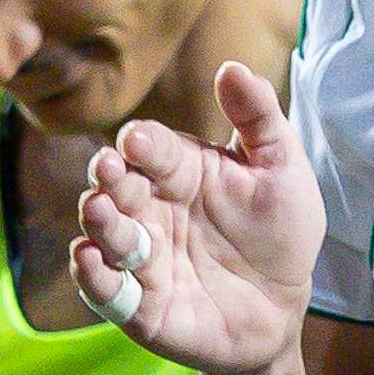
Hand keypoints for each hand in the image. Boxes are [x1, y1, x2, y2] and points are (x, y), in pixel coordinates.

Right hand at [69, 59, 318, 374]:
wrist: (285, 305)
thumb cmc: (279, 230)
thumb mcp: (281, 168)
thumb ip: (258, 118)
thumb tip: (233, 67)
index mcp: (180, 172)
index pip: (150, 149)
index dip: (142, 143)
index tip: (139, 140)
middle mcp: (152, 210)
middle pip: (117, 187)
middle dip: (109, 178)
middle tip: (109, 171)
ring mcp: (143, 258)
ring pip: (106, 235)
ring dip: (99, 222)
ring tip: (100, 210)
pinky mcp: (140, 306)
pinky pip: (107, 291)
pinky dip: (93, 276)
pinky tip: (89, 259)